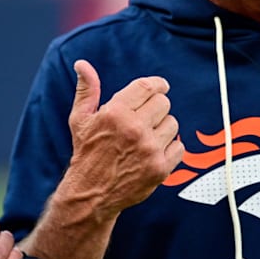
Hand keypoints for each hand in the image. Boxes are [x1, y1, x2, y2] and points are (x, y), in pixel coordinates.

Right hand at [62, 59, 182, 218]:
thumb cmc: (86, 153)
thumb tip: (82, 64)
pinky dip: (170, 148)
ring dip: (162, 128)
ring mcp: (149, 149)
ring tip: (146, 137)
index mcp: (116, 113)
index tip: (161, 86)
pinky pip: (179, 147)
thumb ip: (87, 90)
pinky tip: (153, 152)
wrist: (91, 194)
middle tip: (145, 118)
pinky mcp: (160, 168)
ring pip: (173, 124)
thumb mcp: (80, 119)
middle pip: (164, 103)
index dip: (158, 84)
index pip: (148, 87)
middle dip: (155, 108)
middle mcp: (134, 129)